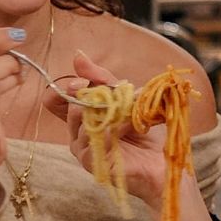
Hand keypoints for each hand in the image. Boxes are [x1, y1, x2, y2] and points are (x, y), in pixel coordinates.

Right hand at [53, 51, 176, 207]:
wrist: (163, 164)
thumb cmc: (146, 135)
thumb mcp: (126, 99)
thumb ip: (103, 80)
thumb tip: (78, 55)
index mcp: (81, 120)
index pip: (57, 99)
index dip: (69, 85)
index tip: (87, 80)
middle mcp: (77, 134)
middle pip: (70, 104)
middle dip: (93, 93)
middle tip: (114, 91)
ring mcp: (82, 149)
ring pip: (80, 116)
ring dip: (109, 108)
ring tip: (130, 111)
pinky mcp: (91, 161)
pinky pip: (95, 135)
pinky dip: (115, 125)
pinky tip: (129, 125)